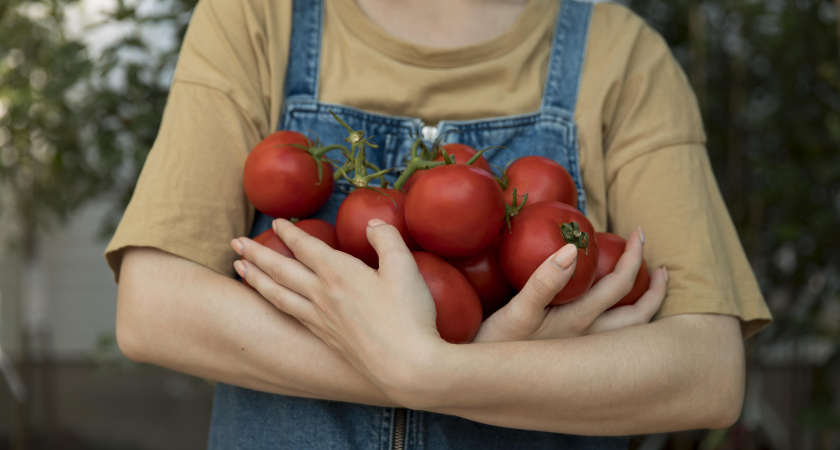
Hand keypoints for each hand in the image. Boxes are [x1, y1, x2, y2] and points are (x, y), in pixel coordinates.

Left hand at [232, 218, 443, 392]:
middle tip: (236, 242)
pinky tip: (273, 301)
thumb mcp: (404, 267)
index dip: (289, 233)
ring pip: (278, 294)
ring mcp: (321, 319)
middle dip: (257, 253)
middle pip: (281, 269)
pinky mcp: (326, 338)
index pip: (305, 247)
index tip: (276, 223)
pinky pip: (290, 314)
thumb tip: (373, 224)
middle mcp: (322, 295)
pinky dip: (274, 302)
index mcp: (339, 273)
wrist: (406, 367)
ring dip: (256, 278)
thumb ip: (387, 238)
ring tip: (238, 267)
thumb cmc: (408, 315)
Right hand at [474, 228, 667, 342]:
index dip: (633, 257)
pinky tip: (607, 313)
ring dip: (643, 309)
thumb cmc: (495, 346)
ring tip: (649, 289)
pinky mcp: (569, 356)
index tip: (637, 233)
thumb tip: (572, 250)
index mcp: (580, 323)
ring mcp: (581, 351)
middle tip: (660, 266)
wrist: (478, 378)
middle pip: (637, 316)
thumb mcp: (517, 311)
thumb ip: (544, 281)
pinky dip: (620, 322)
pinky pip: (608, 339)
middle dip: (654, 289)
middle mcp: (588, 341)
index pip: (620, 286)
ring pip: (627, 333)